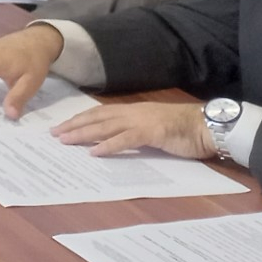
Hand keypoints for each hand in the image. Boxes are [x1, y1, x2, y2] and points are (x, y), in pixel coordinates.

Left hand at [51, 102, 213, 159]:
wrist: (206, 126)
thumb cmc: (183, 128)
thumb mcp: (154, 127)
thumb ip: (135, 130)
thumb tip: (117, 138)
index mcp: (132, 110)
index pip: (100, 113)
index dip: (80, 118)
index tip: (63, 125)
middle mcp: (132, 112)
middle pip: (96, 117)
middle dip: (74, 125)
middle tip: (54, 133)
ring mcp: (141, 121)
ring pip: (105, 126)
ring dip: (83, 133)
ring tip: (65, 140)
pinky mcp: (151, 132)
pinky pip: (125, 139)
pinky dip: (108, 145)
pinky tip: (94, 151)